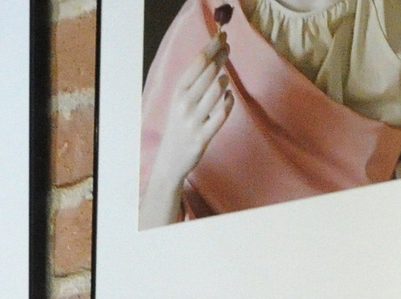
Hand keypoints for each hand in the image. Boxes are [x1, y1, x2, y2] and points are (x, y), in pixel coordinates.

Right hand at [141, 30, 231, 226]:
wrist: (170, 160)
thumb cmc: (178, 126)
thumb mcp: (179, 101)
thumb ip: (193, 82)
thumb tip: (211, 57)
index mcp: (177, 92)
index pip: (198, 62)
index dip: (213, 46)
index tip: (223, 36)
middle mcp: (184, 103)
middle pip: (209, 71)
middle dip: (222, 56)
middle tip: (228, 48)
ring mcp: (194, 120)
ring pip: (217, 90)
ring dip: (225, 80)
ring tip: (225, 79)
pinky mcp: (203, 136)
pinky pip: (222, 114)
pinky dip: (228, 103)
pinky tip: (229, 97)